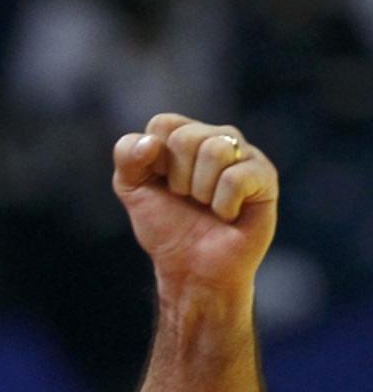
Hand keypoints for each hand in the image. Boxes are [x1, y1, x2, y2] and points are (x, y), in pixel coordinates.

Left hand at [113, 113, 278, 301]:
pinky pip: (235, 178)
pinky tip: (227, 215)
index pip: (163, 123)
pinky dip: (222, 205)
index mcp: (184, 136)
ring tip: (206, 206)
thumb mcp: (132, 189)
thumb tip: (150, 142)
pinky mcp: (264, 176)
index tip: (161, 184)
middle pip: (186, 136)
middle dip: (177, 178)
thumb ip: (127, 157)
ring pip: (214, 150)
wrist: (192, 268)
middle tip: (186, 198)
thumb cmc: (166, 227)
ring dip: (200, 191)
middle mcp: (216, 138)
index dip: (154, 159)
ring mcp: (243, 154)